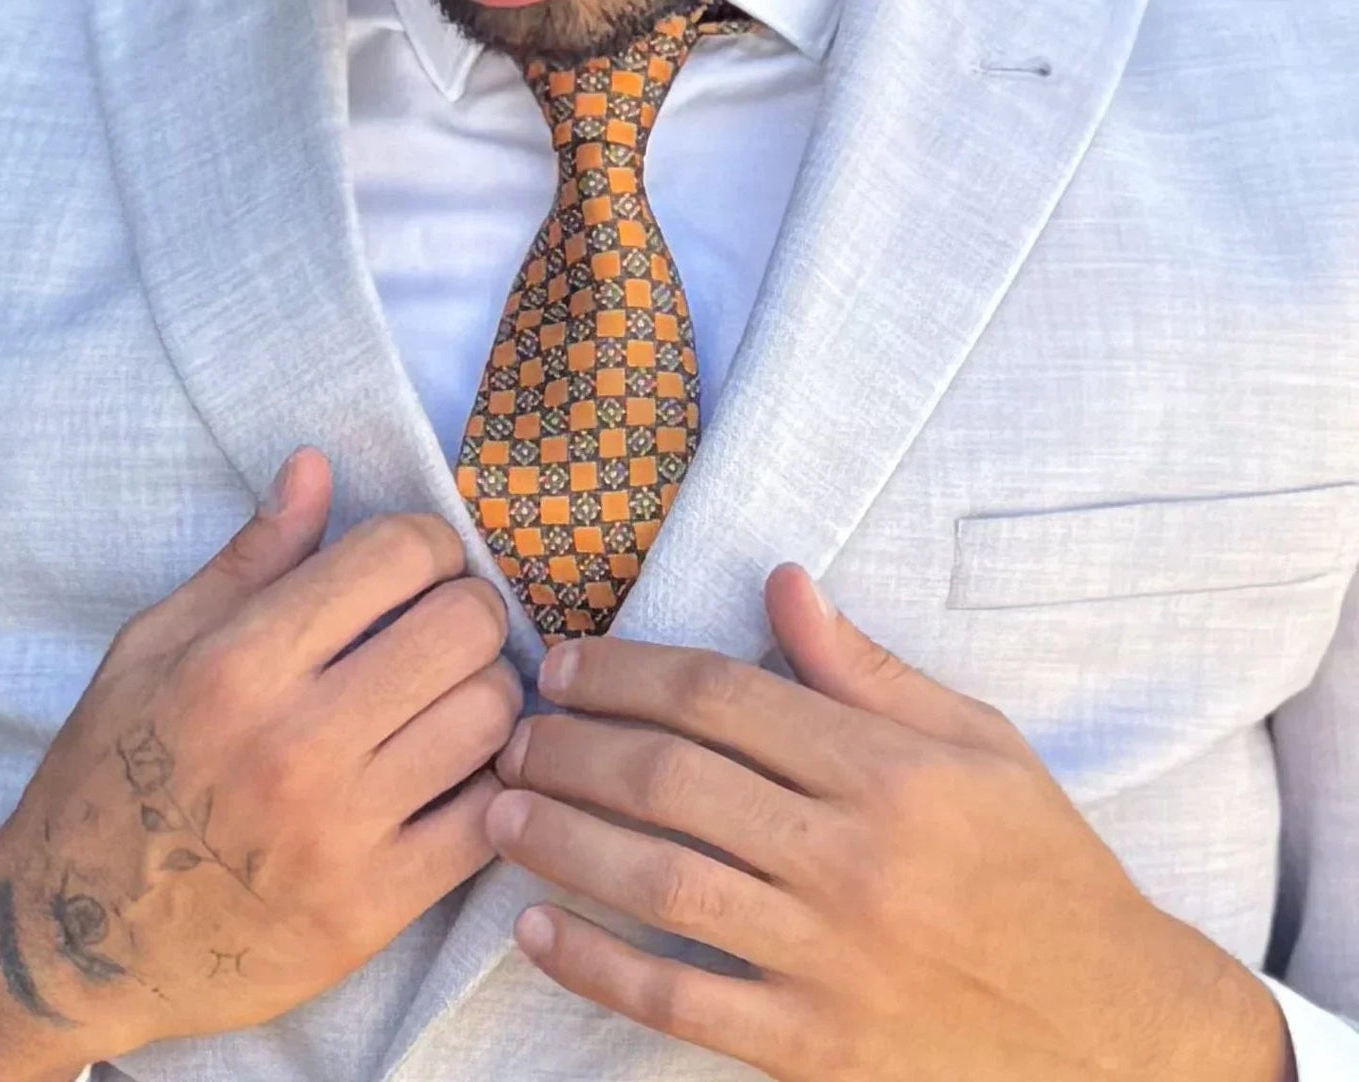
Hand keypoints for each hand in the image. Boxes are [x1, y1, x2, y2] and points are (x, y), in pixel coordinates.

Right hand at [0, 448, 519, 1081]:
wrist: (75, 945)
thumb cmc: (109, 774)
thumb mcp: (152, 648)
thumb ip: (249, 558)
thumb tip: (315, 465)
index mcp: (238, 663)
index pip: (397, 555)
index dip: (426, 543)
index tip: (415, 566)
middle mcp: (293, 743)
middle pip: (464, 626)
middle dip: (469, 608)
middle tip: (444, 628)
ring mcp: (338, 833)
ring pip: (491, 717)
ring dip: (487, 695)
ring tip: (449, 700)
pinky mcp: (371, 913)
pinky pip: (490, 823)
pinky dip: (494, 788)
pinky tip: (458, 776)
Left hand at [485, 565, 1293, 1081]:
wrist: (1117, 1035)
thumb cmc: (1043, 869)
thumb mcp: (978, 746)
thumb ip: (865, 668)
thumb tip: (778, 580)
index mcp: (888, 772)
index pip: (720, 696)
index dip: (625, 669)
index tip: (565, 660)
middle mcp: (851, 859)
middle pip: (671, 780)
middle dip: (572, 743)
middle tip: (513, 726)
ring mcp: (829, 961)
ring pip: (659, 882)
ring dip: (561, 839)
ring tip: (497, 805)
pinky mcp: (815, 1050)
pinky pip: (682, 1003)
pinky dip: (600, 968)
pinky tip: (537, 932)